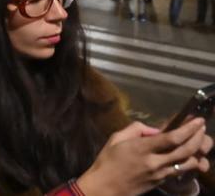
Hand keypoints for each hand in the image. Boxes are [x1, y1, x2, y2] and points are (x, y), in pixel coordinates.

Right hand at [77, 119, 211, 195]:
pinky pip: (182, 170)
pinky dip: (190, 162)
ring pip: (189, 163)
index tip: (198, 120)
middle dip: (198, 137)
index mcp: (142, 149)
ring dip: (199, 151)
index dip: (189, 129)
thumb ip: (136, 129)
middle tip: (202, 127)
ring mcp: (161, 174)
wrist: (105, 188)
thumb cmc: (107, 161)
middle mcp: (155, 162)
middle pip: (186, 150)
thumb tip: (155, 130)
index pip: (172, 138)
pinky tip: (191, 155)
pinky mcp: (163, 182)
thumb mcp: (116, 139)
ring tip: (201, 141)